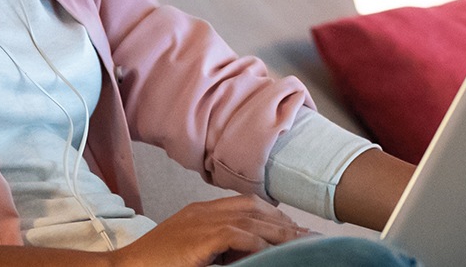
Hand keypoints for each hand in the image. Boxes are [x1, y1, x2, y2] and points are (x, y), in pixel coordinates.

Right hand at [108, 195, 307, 266]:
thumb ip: (219, 250)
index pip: (247, 204)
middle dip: (283, 222)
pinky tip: (274, 252)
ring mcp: (201, 222)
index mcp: (202, 212)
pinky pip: (237, 236)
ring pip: (252, 220)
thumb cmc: (157, 265)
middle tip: (308, 236)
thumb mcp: (194, 254)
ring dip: (280, 232)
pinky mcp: (199, 238)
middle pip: (255, 208)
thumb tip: (248, 255)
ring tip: (303, 243)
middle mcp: (204, 211)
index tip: (293, 229)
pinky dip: (258, 243)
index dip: (273, 215)